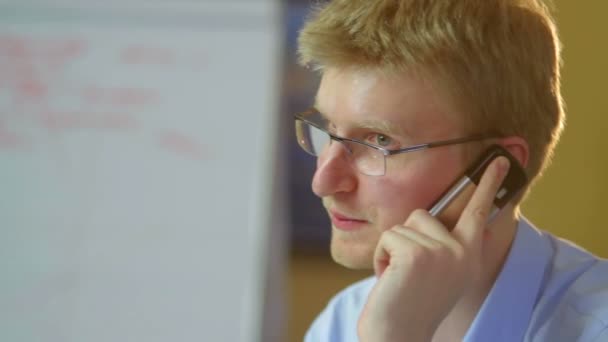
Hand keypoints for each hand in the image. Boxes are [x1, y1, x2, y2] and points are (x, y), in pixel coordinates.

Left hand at [357, 157, 509, 341]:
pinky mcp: (417, 254)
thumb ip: (448, 246)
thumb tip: (448, 222)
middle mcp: (462, 252)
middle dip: (407, 237)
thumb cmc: (413, 301)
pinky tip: (390, 279)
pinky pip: (389, 236)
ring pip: (402, 226)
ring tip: (400, 276)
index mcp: (469, 255)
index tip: (500, 159)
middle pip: (423, 215)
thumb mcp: (441, 272)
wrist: (398, 332)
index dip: (490, 184)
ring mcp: (441, 252)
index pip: (480, 212)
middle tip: (407, 271)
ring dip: (393, 249)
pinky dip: (381, 257)